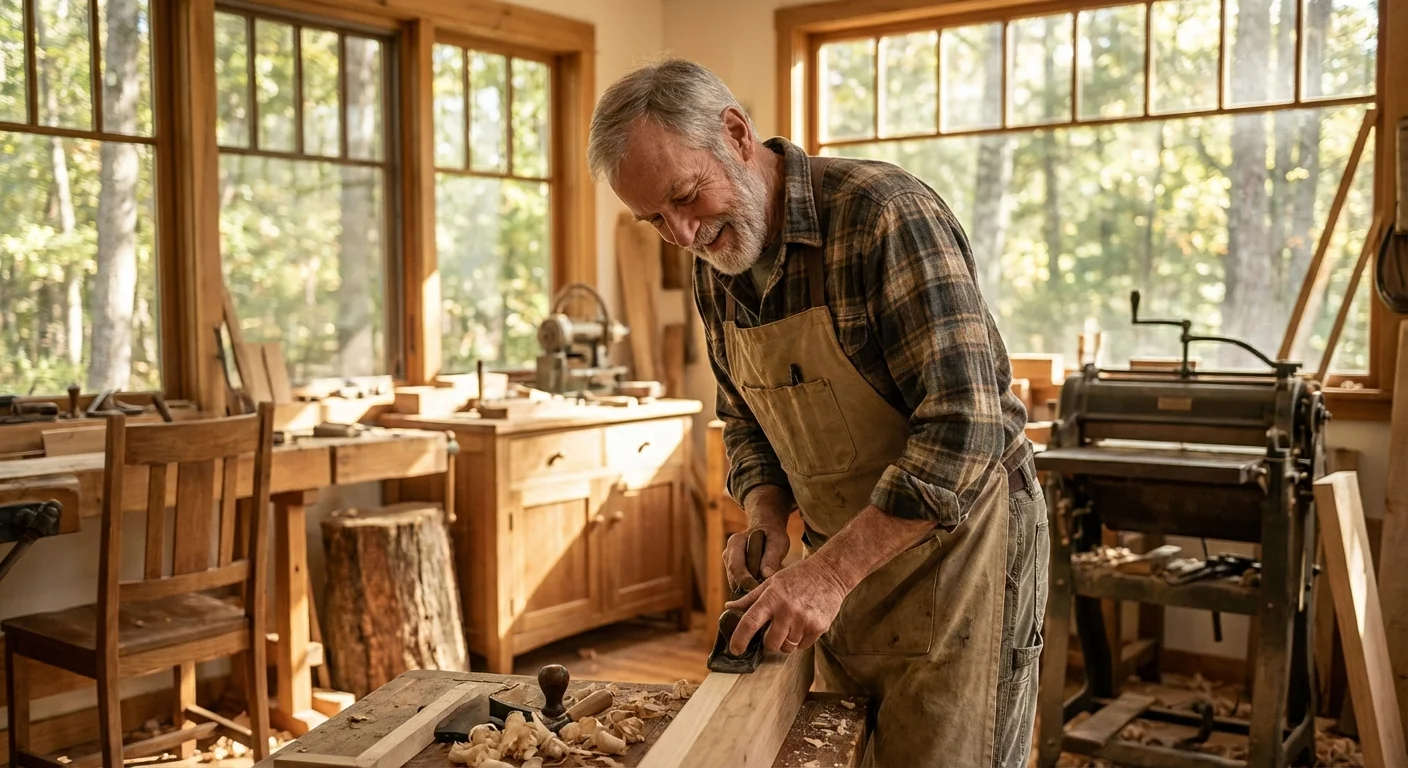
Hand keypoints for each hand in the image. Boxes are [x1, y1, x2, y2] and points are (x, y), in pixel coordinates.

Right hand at [723, 523, 789, 592]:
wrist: (767, 532)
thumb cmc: (772, 536)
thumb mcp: (777, 542)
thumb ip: (772, 556)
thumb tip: (766, 574)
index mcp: (735, 543)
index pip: (735, 566)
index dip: (744, 580)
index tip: (757, 589)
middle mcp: (728, 555)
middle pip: (733, 578)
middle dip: (747, 588)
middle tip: (763, 593)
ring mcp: (729, 565)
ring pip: (736, 584)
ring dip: (749, 589)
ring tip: (765, 587)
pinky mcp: (734, 574)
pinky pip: (740, 586)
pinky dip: (750, 588)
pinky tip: (762, 586)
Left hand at [724, 556, 849, 655]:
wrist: (830, 573)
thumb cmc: (797, 577)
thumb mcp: (771, 582)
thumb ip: (750, 598)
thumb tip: (729, 608)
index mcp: (772, 598)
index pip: (750, 622)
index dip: (739, 639)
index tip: (735, 650)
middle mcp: (787, 610)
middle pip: (770, 644)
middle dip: (768, 642)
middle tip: (773, 630)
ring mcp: (804, 620)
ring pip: (787, 647)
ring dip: (785, 641)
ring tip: (790, 625)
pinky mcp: (819, 628)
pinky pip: (802, 646)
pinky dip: (800, 641)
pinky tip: (803, 624)